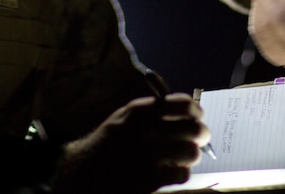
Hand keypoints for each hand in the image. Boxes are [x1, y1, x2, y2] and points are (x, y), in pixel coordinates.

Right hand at [54, 93, 210, 193]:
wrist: (83, 173)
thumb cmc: (109, 144)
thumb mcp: (124, 118)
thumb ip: (152, 111)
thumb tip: (189, 112)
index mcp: (140, 111)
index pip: (183, 105)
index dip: (196, 112)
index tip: (196, 119)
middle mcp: (144, 130)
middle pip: (193, 128)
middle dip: (201, 135)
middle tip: (198, 141)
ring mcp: (147, 155)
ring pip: (191, 152)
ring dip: (191, 156)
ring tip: (181, 159)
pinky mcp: (149, 179)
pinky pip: (182, 174)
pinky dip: (181, 174)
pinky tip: (171, 172)